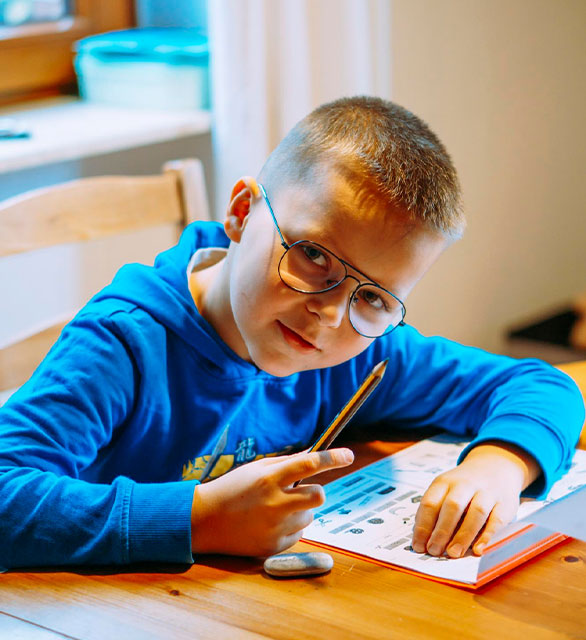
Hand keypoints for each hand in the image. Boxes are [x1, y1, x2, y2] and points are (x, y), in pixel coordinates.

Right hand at [191, 448, 353, 556]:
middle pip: (318, 496)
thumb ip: (286, 463)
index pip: (309, 464)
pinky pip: (298, 534)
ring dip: (299, 511)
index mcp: (269, 478)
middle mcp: (274, 503)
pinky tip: (267, 524)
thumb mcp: (256, 469)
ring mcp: (274, 528)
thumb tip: (314, 457)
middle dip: (315, 493)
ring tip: (273, 510)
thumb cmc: (233, 488)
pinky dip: (289, 528)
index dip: (332, 458)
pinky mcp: (274, 547)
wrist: (205, 521)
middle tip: (300, 492)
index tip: (349, 455)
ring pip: (309, 517)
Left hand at [411, 443, 539, 557]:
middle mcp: (465, 484)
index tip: (418, 546)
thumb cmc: (463, 486)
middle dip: (441, 531)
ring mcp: (487, 492)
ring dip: (463, 535)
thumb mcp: (445, 489)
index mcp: (445, 482)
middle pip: (452, 506)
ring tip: (453, 553)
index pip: (430, 503)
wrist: (494, 467)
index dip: (423, 526)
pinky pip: (496, 520)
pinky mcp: (504, 504)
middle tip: (434, 551)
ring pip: (476, 513)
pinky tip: (478, 550)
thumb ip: (435, 511)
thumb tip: (423, 540)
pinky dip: (486, 536)